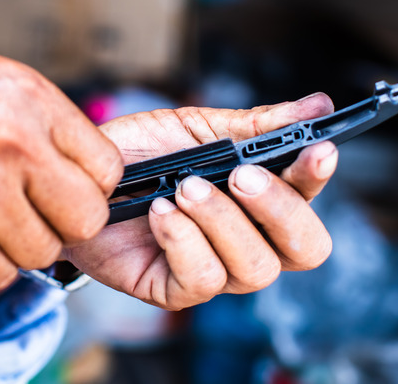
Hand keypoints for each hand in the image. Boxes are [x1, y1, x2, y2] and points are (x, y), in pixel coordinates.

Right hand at [0, 45, 121, 288]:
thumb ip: (43, 123)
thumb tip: (78, 167)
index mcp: (33, 104)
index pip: (106, 168)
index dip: (93, 184)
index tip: (73, 187)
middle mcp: (15, 151)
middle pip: (86, 220)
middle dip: (67, 221)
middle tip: (41, 212)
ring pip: (42, 253)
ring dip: (23, 243)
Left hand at [63, 93, 337, 309]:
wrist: (79, 178)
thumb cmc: (141, 155)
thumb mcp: (196, 130)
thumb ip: (253, 126)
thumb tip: (318, 106)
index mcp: (260, 200)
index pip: (308, 200)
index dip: (316, 178)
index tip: (316, 148)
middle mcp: (247, 241)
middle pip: (303, 249)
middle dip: (278, 209)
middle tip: (239, 175)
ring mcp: (214, 270)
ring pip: (254, 268)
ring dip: (222, 221)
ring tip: (184, 187)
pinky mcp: (174, 291)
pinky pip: (203, 280)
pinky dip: (184, 240)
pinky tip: (160, 211)